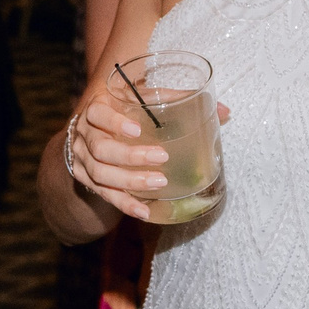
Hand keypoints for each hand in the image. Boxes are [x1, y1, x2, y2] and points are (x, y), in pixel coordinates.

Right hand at [63, 89, 229, 221]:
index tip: (138, 129)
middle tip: (161, 158)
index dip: (114, 122)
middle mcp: (85, 135)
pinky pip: (104, 195)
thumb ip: (180, 100)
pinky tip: (144, 211)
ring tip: (158, 184)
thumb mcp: (145, 98)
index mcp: (97, 108)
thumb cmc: (127, 109)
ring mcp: (82, 159)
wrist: (93, 128)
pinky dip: (124, 204)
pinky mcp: (87, 179)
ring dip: (129, 181)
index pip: (97, 114)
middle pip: (100, 149)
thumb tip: (226, 112)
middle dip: (130, 156)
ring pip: (100, 174)